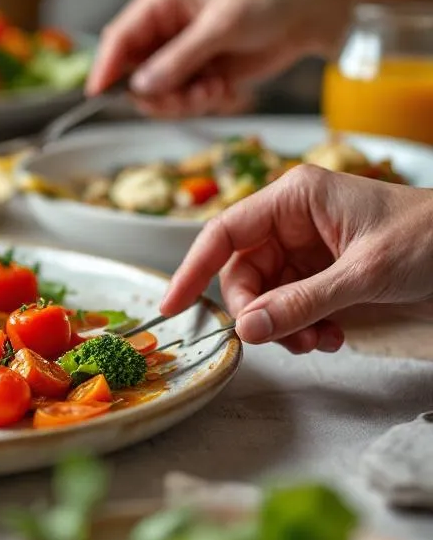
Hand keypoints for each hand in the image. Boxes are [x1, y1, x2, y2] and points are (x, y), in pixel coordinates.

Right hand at [87, 0, 348, 116]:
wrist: (310, 15)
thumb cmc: (267, 2)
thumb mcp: (221, 26)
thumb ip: (179, 58)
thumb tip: (140, 88)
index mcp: (160, 3)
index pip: (119, 39)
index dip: (106, 68)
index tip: (98, 96)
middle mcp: (163, 30)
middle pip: (134, 75)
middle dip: (160, 94)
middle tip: (191, 97)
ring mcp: (180, 55)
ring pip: (157, 94)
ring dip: (184, 102)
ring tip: (215, 91)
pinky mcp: (199, 74)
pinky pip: (182, 101)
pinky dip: (202, 103)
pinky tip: (226, 89)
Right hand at [161, 166, 432, 353]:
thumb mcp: (366, 272)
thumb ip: (303, 302)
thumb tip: (247, 328)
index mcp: (295, 198)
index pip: (224, 233)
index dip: (193, 269)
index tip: (173, 307)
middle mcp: (294, 219)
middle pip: (243, 272)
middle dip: (258, 311)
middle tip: (281, 339)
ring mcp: (309, 247)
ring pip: (266, 295)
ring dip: (284, 326)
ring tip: (318, 342)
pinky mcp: (324, 272)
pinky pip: (292, 305)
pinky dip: (304, 327)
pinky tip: (331, 337)